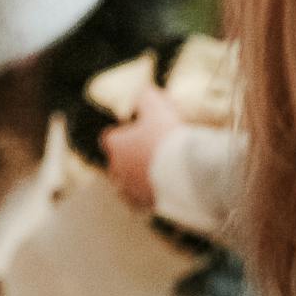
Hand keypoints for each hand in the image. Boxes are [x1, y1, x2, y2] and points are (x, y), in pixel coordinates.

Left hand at [102, 86, 181, 210]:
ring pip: (129, 181)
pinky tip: (167, 185)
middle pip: (118, 161)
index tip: (139, 129)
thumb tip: (144, 91)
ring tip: (161, 168)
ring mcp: (131, 189)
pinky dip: (152, 191)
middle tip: (153, 148)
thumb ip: (146, 97)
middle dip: (132, 155)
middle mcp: (118, 169)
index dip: (124, 132)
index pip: (110, 137)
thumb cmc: (167, 138)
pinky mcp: (146, 204)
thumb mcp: (157, 107)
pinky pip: (144, 198)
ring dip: (141, 174)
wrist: (185, 172)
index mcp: (115, 146)